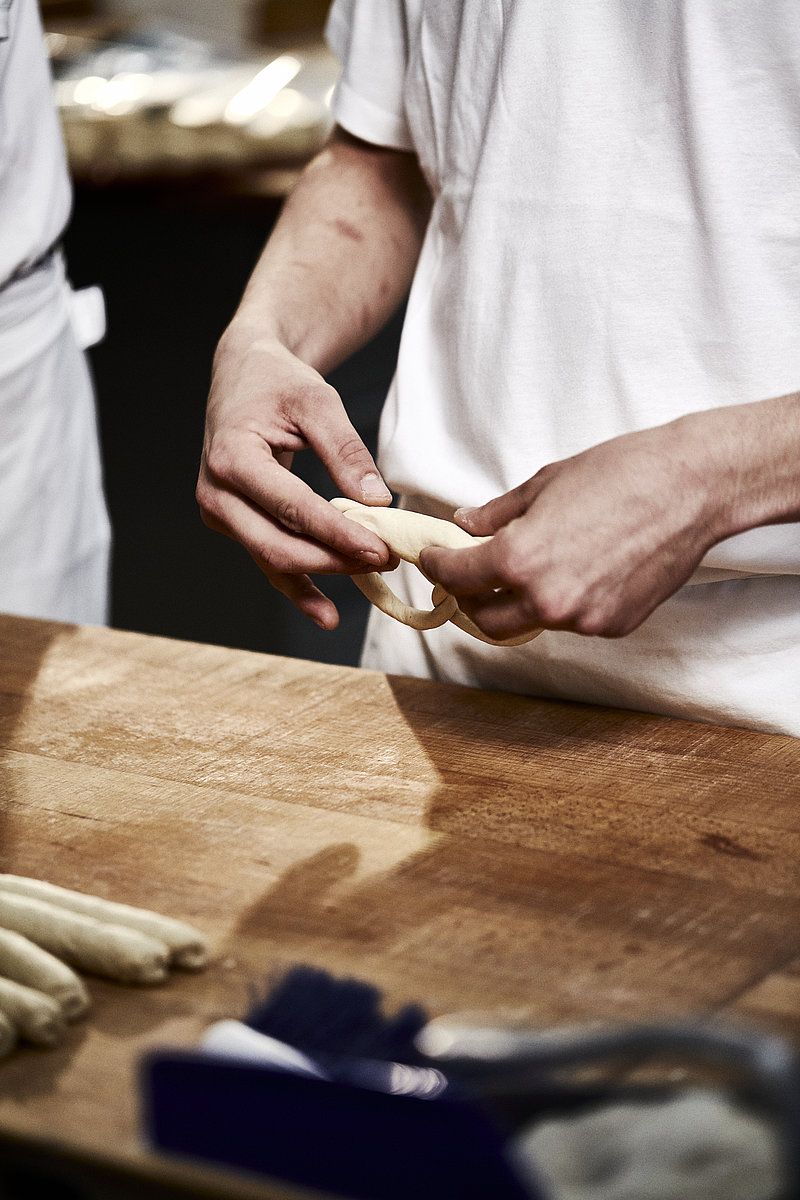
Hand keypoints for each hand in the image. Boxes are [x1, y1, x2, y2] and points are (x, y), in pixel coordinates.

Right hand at [196, 332, 394, 628]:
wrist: (242, 376)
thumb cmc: (277, 383)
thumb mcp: (316, 401)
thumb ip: (345, 450)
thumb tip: (376, 502)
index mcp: (231, 458)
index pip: (292, 508)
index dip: (338, 533)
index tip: (381, 548)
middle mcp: (216, 493)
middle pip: (278, 545)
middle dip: (334, 559)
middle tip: (385, 559)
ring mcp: (220, 513)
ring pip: (273, 559)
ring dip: (323, 574)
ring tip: (371, 579)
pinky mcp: (234, 524)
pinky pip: (267, 561)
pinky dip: (298, 588)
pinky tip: (326, 613)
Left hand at [419, 421, 719, 639]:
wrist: (692, 486)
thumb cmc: (621, 473)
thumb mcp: (544, 484)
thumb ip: (496, 514)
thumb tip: (464, 524)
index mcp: (519, 560)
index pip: (457, 576)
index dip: (437, 564)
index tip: (433, 557)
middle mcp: (546, 600)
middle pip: (484, 619)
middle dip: (469, 597)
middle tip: (467, 574)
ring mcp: (582, 619)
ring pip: (530, 622)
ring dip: (517, 602)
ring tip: (527, 568)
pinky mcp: (613, 626)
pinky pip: (571, 622)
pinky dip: (561, 603)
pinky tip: (575, 571)